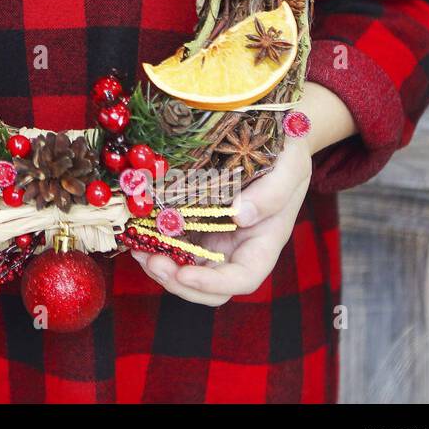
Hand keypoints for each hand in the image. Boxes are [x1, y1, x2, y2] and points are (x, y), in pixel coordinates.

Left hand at [130, 138, 313, 306]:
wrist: (275, 141)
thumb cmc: (287, 156)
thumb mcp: (291, 167)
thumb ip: (271, 194)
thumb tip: (240, 214)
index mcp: (263, 243)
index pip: (243, 279)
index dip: (213, 284)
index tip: (184, 275)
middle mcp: (238, 249)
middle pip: (210, 287)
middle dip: (178, 282)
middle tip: (151, 261)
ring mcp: (215, 240)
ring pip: (187, 270)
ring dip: (160, 267)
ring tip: (137, 249)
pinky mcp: (195, 224)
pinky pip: (174, 244)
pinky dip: (155, 244)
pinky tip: (137, 232)